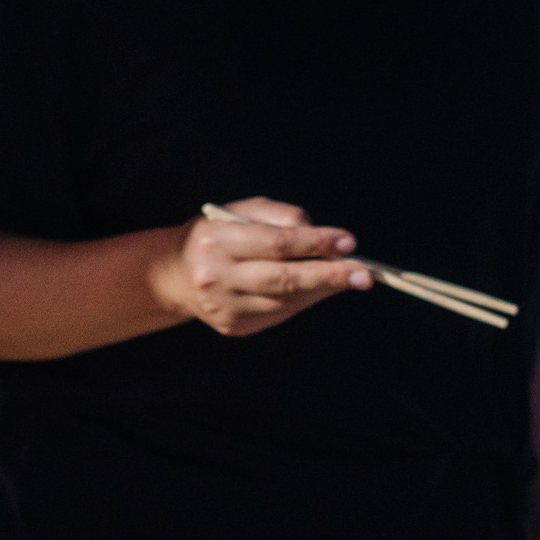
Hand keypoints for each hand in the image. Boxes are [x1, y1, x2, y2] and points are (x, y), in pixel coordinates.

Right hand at [151, 198, 370, 336]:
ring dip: (322, 289)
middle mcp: (217, 277)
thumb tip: (323, 237)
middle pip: (283, 279)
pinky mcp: (233, 327)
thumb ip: (281, 216)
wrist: (175, 275)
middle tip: (364, 274)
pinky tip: (318, 289)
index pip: (275, 243)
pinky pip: (279, 314)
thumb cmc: (219, 235)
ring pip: (285, 301)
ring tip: (349, 278)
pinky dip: (303, 300)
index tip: (347, 242)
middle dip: (328, 276)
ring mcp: (224, 307)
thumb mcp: (242, 211)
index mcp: (217, 240)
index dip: (315, 242)